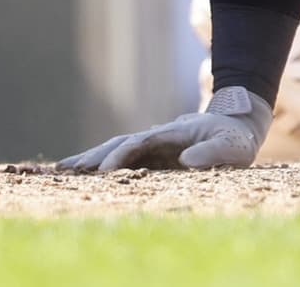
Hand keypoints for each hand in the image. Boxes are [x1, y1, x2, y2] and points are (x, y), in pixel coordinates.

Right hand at [58, 86, 269, 171]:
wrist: (235, 127)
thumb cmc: (234, 139)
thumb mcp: (231, 147)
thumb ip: (211, 153)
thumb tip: (185, 161)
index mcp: (172, 134)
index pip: (140, 143)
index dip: (121, 156)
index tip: (105, 171)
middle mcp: (156, 137)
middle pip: (119, 144)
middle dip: (94, 156)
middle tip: (67, 169)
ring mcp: (152, 146)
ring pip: (115, 149)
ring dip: (91, 159)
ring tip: (63, 169)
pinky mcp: (151, 155)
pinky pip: (121, 159)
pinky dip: (100, 165)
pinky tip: (83, 172)